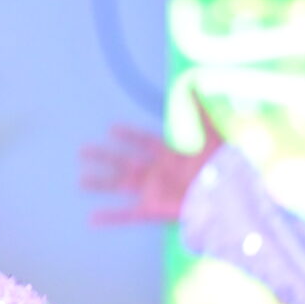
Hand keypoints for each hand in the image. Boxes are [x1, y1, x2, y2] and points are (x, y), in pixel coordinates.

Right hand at [81, 101, 222, 227]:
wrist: (225, 193)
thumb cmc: (218, 165)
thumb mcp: (210, 134)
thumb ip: (199, 111)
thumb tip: (193, 84)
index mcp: (168, 155)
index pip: (143, 141)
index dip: (128, 135)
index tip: (111, 128)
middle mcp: (156, 172)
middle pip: (123, 162)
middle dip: (103, 156)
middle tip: (83, 150)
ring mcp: (152, 190)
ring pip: (118, 185)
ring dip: (99, 183)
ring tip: (80, 180)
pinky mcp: (151, 208)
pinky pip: (126, 214)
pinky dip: (109, 217)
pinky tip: (92, 218)